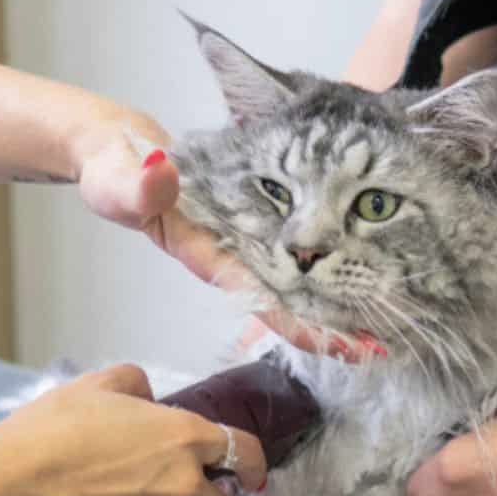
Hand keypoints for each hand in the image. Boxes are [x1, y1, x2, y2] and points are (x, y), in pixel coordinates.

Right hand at [0, 364, 266, 495]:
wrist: (13, 488)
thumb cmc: (52, 432)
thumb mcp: (96, 386)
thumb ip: (135, 385)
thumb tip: (147, 397)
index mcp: (185, 437)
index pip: (244, 452)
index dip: (253, 464)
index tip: (252, 474)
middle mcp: (184, 483)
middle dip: (200, 495)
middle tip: (164, 484)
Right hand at [71, 113, 374, 360]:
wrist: (115, 151)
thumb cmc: (111, 166)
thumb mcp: (115, 175)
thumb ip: (132, 184)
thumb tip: (159, 180)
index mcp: (210, 252)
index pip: (265, 296)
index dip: (303, 322)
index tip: (345, 344)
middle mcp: (234, 256)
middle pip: (291, 299)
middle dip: (332, 322)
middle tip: (385, 342)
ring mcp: (246, 241)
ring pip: (299, 282)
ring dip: (336, 302)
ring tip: (384, 325)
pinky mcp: (254, 224)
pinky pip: (296, 255)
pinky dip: (326, 269)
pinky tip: (361, 277)